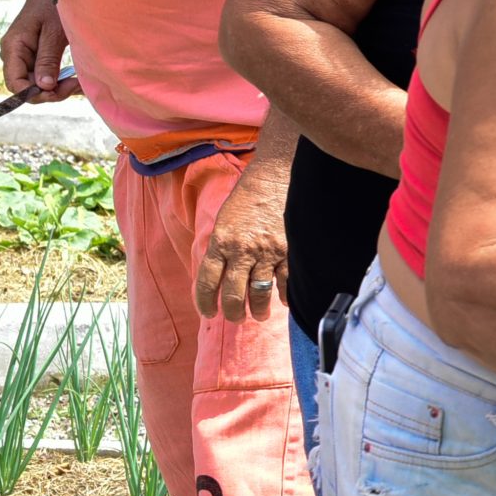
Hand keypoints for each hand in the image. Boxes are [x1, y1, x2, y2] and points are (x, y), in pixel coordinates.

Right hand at [2, 0, 80, 102]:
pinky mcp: (36, 55)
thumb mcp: (54, 32)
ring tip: (80, 83)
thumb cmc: (55, 4)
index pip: (15, 84)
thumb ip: (47, 59)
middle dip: (50, 92)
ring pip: (36, 83)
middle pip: (26, 87)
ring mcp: (25, 55)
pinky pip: (43, 74)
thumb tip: (44, 86)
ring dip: (56, 88)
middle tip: (76, 85)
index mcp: (13, 48)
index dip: (35, 94)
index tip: (59, 90)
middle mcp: (14, 54)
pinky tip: (76, 79)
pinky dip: (59, 79)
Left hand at [197, 169, 289, 321]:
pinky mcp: (289, 251)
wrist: (276, 176)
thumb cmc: (249, 195)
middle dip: (232, 312)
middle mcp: (242, 251)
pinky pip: (286, 281)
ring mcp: (267, 253)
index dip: (206, 302)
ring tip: (259, 315)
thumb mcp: (225, 220)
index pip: (207, 282)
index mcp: (220, 242)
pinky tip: (284, 301)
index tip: (209, 313)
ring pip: (259, 292)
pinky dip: (285, 295)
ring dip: (258, 309)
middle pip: (233, 293)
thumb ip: (221, 246)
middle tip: (235, 319)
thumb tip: (221, 272)